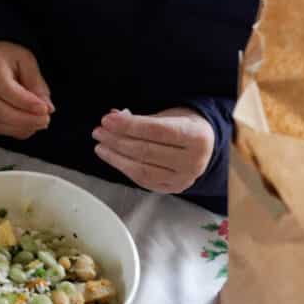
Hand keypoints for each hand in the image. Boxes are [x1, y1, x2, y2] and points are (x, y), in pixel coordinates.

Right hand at [0, 42, 53, 138]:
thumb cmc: (4, 58)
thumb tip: (47, 108)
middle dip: (23, 119)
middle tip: (45, 120)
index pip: (4, 88)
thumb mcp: (25, 60)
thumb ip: (36, 83)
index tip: (44, 109)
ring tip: (39, 124)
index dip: (25, 102)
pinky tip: (28, 126)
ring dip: (19, 127)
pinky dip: (13, 130)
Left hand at [92, 107, 214, 194]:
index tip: (108, 120)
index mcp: (196, 136)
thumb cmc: (184, 126)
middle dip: (117, 140)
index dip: (129, 125)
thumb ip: (142, 119)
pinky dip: (124, 168)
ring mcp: (184, 179)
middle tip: (99, 132)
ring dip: (116, 157)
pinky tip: (112, 157)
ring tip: (101, 145)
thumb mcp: (169, 115)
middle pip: (147, 151)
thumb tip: (113, 117)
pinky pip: (143, 181)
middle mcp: (194, 161)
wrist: (204, 146)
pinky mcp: (173, 189)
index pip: (157, 130)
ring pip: (142, 169)